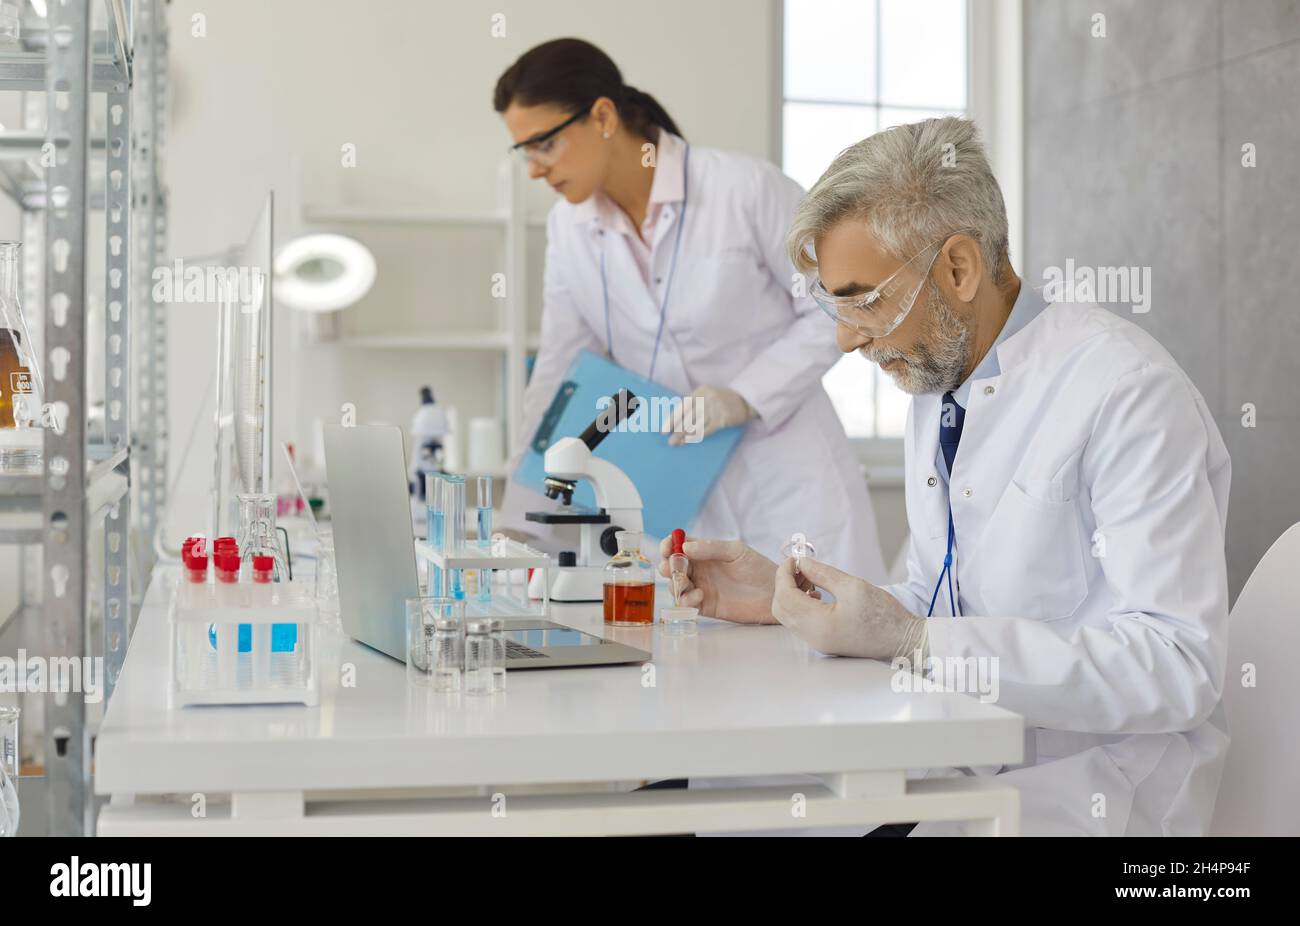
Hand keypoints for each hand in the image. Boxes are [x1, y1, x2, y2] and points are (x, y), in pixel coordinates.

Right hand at [657, 535, 785, 623]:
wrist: (773, 593)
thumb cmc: (758, 567)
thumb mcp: (736, 551)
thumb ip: (711, 548)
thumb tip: (685, 547)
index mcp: (704, 552)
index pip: (679, 546)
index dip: (668, 545)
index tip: (667, 547)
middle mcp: (699, 569)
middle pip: (672, 566)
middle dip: (667, 566)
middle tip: (671, 568)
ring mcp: (700, 587)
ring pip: (676, 585)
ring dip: (675, 583)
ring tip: (686, 581)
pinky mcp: (705, 606)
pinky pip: (686, 603)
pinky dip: (686, 599)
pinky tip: (698, 595)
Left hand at [662, 385, 753, 445]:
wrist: (744, 400)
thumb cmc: (721, 400)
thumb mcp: (707, 396)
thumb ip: (694, 404)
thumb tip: (675, 421)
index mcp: (700, 391)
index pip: (682, 407)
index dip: (672, 419)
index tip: (664, 429)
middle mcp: (707, 398)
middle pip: (688, 417)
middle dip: (676, 430)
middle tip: (669, 440)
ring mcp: (715, 408)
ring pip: (695, 424)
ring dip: (684, 435)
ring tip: (676, 443)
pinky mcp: (722, 419)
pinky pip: (706, 430)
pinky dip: (695, 436)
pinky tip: (688, 441)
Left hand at [771, 557, 927, 659]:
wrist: (903, 641)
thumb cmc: (884, 615)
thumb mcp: (853, 586)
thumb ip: (822, 573)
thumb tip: (802, 563)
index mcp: (819, 625)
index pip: (785, 597)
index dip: (784, 574)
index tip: (794, 559)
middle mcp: (813, 638)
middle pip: (781, 608)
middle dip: (785, 584)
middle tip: (800, 567)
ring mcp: (817, 643)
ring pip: (789, 616)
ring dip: (792, 594)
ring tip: (811, 579)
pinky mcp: (823, 642)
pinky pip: (800, 622)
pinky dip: (800, 605)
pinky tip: (817, 593)